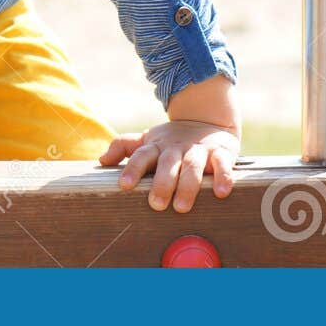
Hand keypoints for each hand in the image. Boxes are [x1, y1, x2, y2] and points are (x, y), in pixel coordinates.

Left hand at [101, 120, 239, 212]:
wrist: (209, 118)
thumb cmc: (172, 140)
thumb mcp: (149, 140)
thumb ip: (125, 147)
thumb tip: (102, 161)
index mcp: (157, 146)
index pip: (141, 155)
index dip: (132, 169)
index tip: (124, 185)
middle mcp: (176, 147)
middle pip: (168, 163)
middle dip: (162, 183)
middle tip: (156, 204)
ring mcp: (199, 149)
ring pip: (193, 165)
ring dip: (188, 185)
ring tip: (181, 206)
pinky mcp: (222, 152)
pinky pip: (223, 164)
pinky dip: (224, 177)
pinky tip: (222, 192)